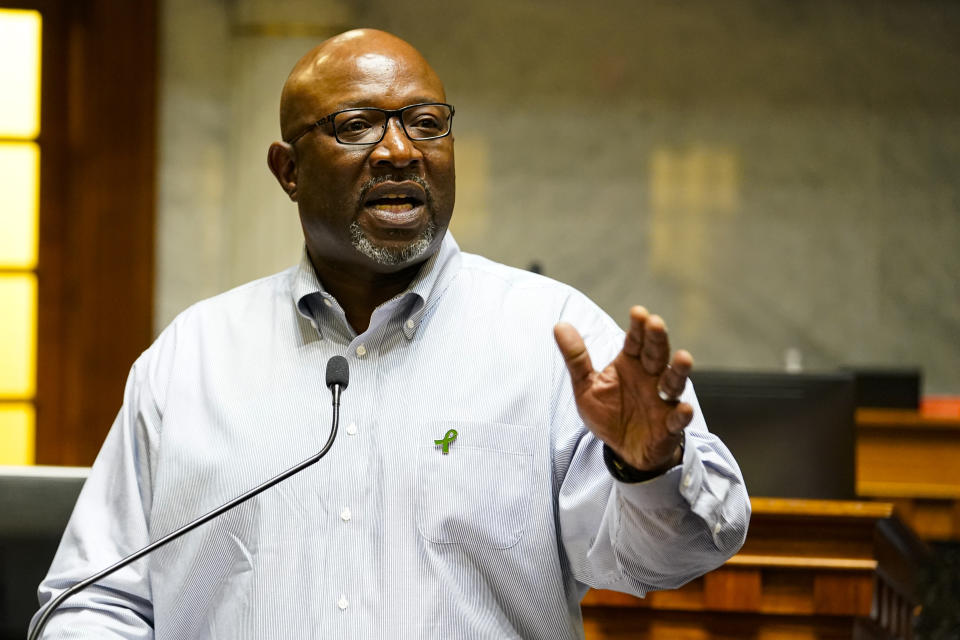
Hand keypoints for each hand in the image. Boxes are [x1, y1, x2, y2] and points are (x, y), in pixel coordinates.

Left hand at [554, 306, 693, 472]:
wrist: (622, 450)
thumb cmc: (608, 413)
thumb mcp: (586, 386)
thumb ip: (576, 358)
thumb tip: (559, 325)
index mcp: (631, 364)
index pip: (635, 341)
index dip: (638, 328)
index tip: (638, 312)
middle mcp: (650, 378)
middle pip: (656, 355)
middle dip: (657, 339)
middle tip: (656, 323)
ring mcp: (662, 401)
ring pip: (674, 382)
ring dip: (678, 371)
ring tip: (683, 357)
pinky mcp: (669, 426)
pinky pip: (677, 419)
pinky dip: (682, 414)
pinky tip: (684, 408)